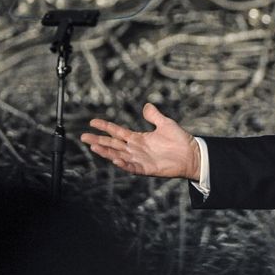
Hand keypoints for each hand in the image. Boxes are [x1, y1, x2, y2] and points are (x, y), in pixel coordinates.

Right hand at [81, 103, 200, 180]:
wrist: (191, 154)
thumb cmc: (180, 140)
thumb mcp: (166, 124)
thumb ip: (154, 116)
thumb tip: (147, 106)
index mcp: (138, 138)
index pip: (117, 132)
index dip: (105, 127)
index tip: (92, 122)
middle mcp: (136, 149)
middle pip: (113, 144)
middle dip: (98, 140)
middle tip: (83, 137)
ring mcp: (140, 159)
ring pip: (118, 155)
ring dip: (106, 152)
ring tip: (93, 147)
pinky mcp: (147, 169)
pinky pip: (132, 167)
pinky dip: (123, 164)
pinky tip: (115, 159)